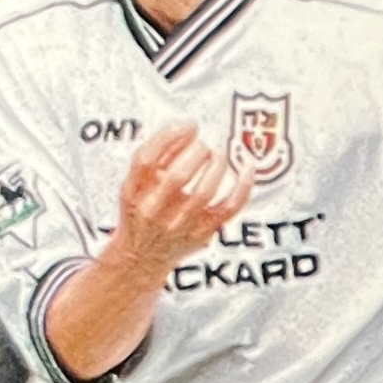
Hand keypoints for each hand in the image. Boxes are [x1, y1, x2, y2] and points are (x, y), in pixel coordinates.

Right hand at [110, 123, 251, 273]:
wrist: (142, 258)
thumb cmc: (142, 211)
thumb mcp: (135, 184)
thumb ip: (157, 155)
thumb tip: (186, 127)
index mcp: (134, 193)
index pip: (146, 160)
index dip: (168, 136)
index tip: (188, 124)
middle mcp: (155, 212)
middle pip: (177, 176)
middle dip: (196, 152)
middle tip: (203, 145)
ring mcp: (180, 225)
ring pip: (204, 191)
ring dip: (216, 165)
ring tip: (217, 155)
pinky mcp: (203, 233)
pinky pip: (229, 208)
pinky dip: (243, 186)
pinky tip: (248, 168)